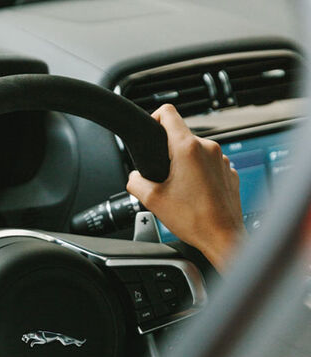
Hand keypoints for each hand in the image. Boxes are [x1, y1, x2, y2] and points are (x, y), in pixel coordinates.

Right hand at [127, 104, 245, 271]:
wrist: (222, 237)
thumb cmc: (195, 220)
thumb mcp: (153, 201)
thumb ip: (135, 182)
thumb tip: (134, 176)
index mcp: (188, 149)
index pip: (168, 113)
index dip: (154, 118)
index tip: (151, 132)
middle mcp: (209, 148)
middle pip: (181, 136)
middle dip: (169, 153)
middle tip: (164, 178)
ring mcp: (222, 160)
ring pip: (195, 152)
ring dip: (185, 166)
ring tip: (181, 191)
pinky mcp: (229, 172)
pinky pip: (209, 166)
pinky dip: (200, 176)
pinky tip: (196, 195)